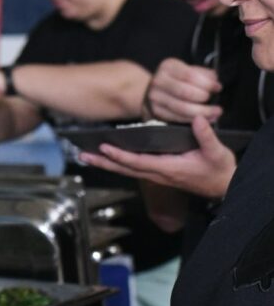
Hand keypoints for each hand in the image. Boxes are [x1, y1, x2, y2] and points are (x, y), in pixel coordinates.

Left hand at [79, 115, 236, 199]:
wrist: (223, 186)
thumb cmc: (219, 169)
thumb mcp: (217, 151)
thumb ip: (206, 135)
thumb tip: (197, 118)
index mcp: (168, 168)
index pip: (138, 162)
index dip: (120, 155)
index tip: (105, 148)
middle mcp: (158, 173)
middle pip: (124, 168)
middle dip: (102, 162)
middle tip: (82, 155)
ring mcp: (156, 175)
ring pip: (125, 170)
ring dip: (105, 163)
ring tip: (87, 156)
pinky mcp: (157, 174)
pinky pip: (132, 169)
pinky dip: (117, 164)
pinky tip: (107, 159)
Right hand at [145, 58, 221, 122]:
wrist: (152, 88)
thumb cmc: (175, 79)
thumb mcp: (187, 69)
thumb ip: (202, 74)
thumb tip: (214, 81)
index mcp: (168, 67)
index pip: (190, 76)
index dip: (207, 83)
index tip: (217, 88)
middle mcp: (159, 81)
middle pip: (186, 92)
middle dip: (204, 98)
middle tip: (215, 102)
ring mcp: (156, 97)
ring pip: (182, 108)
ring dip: (202, 112)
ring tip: (214, 113)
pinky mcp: (156, 111)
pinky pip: (177, 117)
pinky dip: (192, 119)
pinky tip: (203, 118)